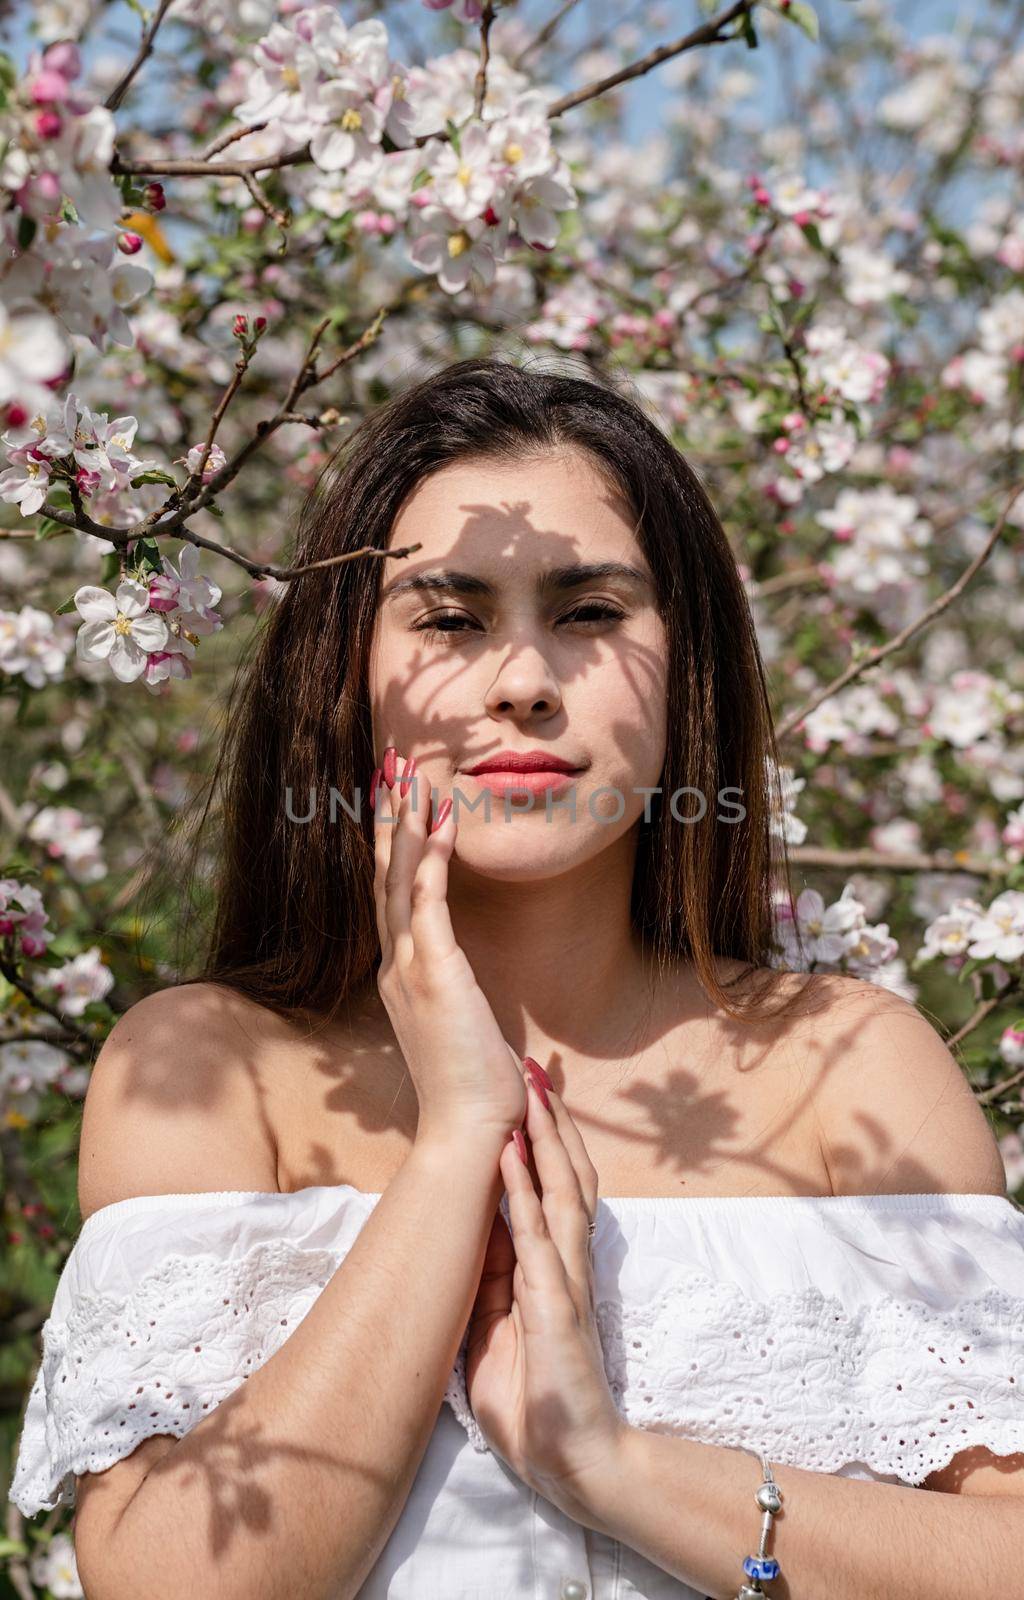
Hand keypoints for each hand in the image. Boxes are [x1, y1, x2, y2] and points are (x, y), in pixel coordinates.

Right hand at [371, 746, 527, 1147]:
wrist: (469, 1134)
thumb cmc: (475, 1092)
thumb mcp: (465, 1034)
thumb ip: (463, 1008)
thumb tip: (476, 1006)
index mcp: (402, 978)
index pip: (392, 898)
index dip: (391, 847)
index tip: (396, 804)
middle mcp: (397, 967)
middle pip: (385, 877)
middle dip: (388, 819)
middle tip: (390, 767)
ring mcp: (410, 969)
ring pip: (399, 880)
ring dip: (405, 824)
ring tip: (411, 775)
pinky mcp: (434, 974)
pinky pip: (428, 903)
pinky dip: (432, 858)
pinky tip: (442, 820)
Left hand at [464, 1066, 629, 1522]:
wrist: (577, 1465)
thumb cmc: (538, 1407)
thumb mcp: (496, 1337)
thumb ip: (491, 1290)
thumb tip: (473, 1246)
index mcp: (553, 1272)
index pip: (554, 1192)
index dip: (544, 1143)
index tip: (528, 1097)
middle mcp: (566, 1265)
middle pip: (566, 1177)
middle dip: (551, 1122)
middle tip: (535, 1068)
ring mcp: (564, 1282)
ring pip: (560, 1191)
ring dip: (543, 1137)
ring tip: (528, 1089)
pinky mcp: (555, 1306)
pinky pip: (538, 1236)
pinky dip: (523, 1188)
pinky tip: (510, 1152)